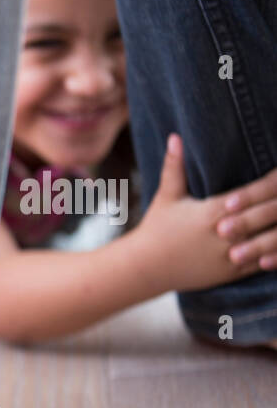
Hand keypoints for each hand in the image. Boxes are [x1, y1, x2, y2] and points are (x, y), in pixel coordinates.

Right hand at [130, 133, 275, 292]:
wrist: (144, 268)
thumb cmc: (156, 228)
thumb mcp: (166, 196)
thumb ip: (174, 166)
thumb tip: (175, 136)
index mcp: (215, 210)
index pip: (259, 190)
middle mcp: (228, 232)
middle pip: (272, 213)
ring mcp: (232, 254)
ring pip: (273, 239)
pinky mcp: (233, 271)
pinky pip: (267, 261)